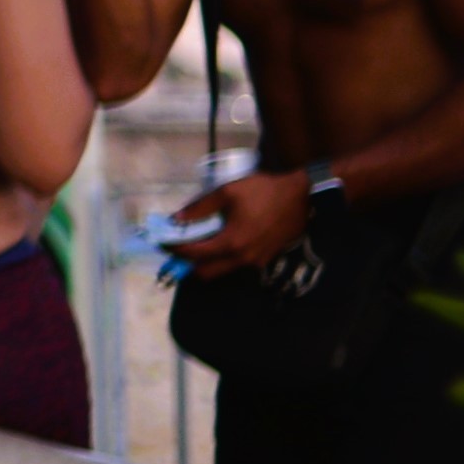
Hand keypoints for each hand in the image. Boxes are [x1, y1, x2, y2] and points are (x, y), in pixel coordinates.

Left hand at [168, 167, 313, 272]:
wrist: (301, 197)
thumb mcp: (227, 192)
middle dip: (188, 262)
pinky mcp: (265, 259)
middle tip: (179, 246)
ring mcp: (256, 262)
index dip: (174, 249)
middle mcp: (242, 259)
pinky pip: (237, 265)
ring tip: (197, 242)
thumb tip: (177, 219)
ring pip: (221, 270)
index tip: (162, 242)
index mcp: (231, 243)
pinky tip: (220, 240)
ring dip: (206, 262)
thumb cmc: (263, 191)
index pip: (193, 254)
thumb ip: (200, 208)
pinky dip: (223, 258)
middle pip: (205, 272)